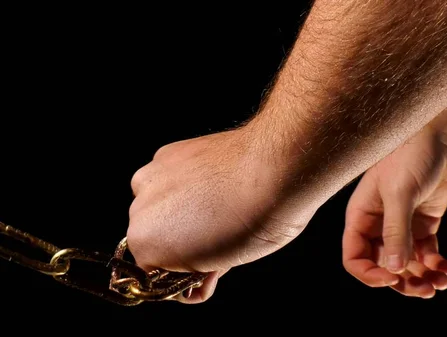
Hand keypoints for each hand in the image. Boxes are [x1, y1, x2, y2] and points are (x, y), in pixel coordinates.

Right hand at [127, 130, 313, 303]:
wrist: (274, 170)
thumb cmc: (254, 221)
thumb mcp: (225, 263)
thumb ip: (199, 271)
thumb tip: (198, 276)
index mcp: (145, 244)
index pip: (154, 271)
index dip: (182, 273)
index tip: (204, 270)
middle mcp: (139, 209)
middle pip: (153, 237)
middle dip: (180, 241)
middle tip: (217, 238)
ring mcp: (152, 176)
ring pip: (158, 206)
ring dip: (180, 211)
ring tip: (218, 209)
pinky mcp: (168, 153)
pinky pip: (169, 179)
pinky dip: (186, 185)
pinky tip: (214, 185)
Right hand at [343, 126, 446, 297]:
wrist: (439, 137)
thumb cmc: (409, 156)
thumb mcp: (400, 193)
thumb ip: (396, 231)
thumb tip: (394, 270)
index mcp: (362, 217)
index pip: (355, 257)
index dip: (370, 274)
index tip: (393, 277)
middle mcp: (379, 226)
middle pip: (383, 267)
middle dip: (403, 282)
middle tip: (426, 290)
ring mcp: (402, 227)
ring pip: (406, 264)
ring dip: (422, 277)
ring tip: (442, 282)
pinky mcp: (424, 225)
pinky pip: (426, 254)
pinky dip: (437, 264)